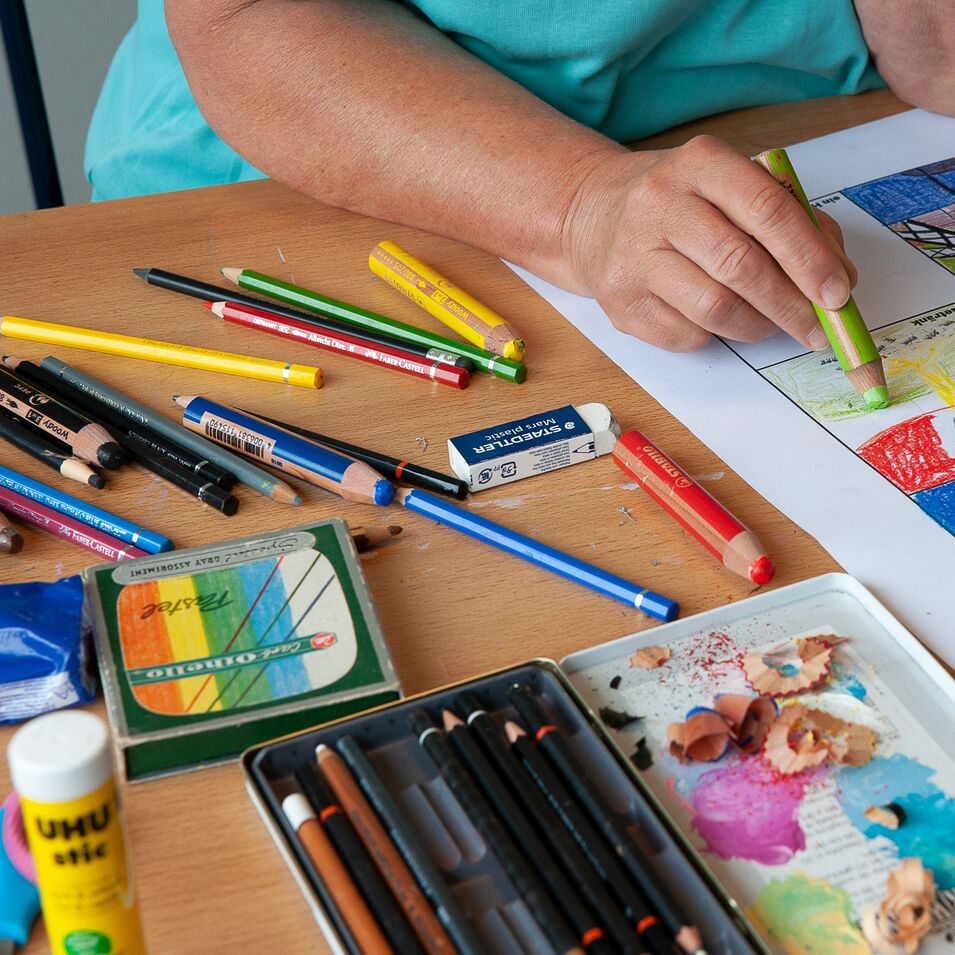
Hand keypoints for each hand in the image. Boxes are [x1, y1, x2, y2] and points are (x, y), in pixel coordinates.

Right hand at [562, 135, 857, 350]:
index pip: (767, 209)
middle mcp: (660, 204)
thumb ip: (793, 222)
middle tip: (818, 328)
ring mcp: (633, 255)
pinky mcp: (619, 302)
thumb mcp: (734, 188)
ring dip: (756, 326)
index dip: (809, 257)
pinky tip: (716, 320)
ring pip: (713, 308)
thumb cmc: (681, 203)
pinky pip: (684, 334)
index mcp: (701, 164)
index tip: (837, 293)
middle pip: (740, 265)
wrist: (592, 215)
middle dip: (790, 305)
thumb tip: (838, 280)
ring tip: (770, 324)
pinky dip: (714, 335)